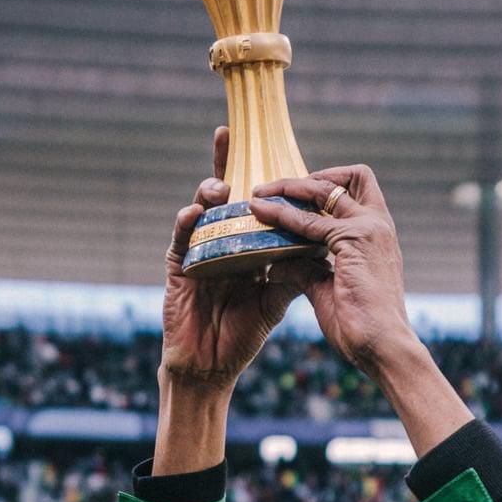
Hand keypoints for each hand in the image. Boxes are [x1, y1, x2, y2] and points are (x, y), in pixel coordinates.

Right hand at [160, 128, 309, 389]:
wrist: (211, 367)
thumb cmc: (241, 334)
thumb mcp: (275, 301)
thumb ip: (294, 274)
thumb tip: (324, 250)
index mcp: (244, 245)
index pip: (254, 204)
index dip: (260, 178)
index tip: (270, 148)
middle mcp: (219, 241)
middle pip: (223, 195)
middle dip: (224, 162)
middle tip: (228, 134)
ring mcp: (197, 252)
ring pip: (200, 211)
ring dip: (208, 194)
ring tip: (220, 186)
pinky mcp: (178, 268)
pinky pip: (180, 240)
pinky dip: (187, 224)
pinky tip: (194, 213)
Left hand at [248, 164, 414, 377]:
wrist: (384, 348)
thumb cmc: (362, 326)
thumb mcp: (329, 290)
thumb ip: (308, 270)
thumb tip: (276, 265)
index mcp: (377, 235)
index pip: (357, 191)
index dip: (326, 185)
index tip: (293, 197)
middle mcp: (378, 224)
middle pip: (350, 177)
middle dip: (309, 178)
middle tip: (273, 189)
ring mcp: (369, 229)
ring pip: (323, 191)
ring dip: (287, 189)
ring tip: (258, 196)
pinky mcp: (354, 240)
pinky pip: (309, 221)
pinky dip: (283, 216)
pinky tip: (260, 215)